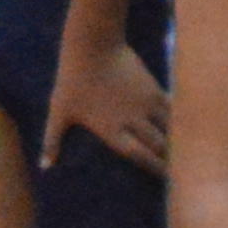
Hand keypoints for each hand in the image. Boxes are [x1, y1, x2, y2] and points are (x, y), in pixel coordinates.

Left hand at [43, 34, 171, 174]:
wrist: (94, 46)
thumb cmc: (73, 80)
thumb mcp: (59, 111)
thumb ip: (52, 140)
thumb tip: (44, 167)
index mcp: (112, 131)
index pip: (139, 156)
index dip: (155, 169)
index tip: (165, 181)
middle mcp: (133, 121)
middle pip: (158, 146)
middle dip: (169, 161)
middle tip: (179, 173)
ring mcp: (146, 104)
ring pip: (168, 129)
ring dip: (176, 143)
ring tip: (184, 155)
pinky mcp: (153, 88)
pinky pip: (170, 109)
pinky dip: (177, 121)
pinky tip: (182, 128)